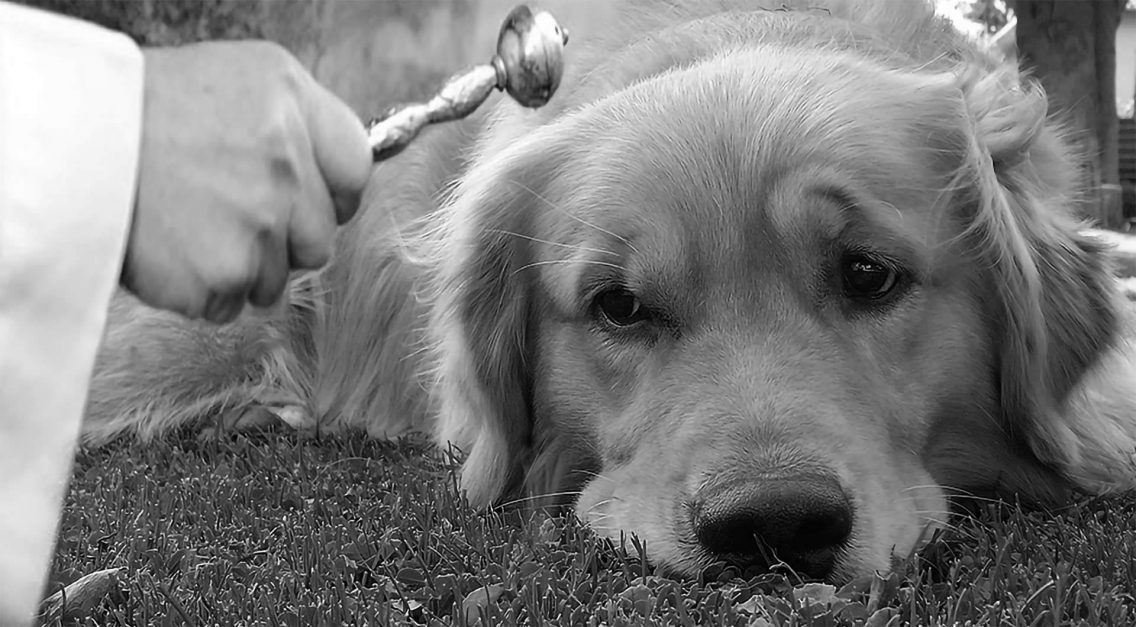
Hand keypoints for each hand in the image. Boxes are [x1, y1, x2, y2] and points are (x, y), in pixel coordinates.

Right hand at [122, 40, 370, 322]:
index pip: (356, 172)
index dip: (333, 194)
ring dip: (242, 267)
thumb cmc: (152, 108)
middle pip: (320, 239)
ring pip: (276, 280)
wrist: (73, 145)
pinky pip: (232, 304)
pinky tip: (175, 251)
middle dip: (283, 238)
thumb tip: (341, 181)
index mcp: (295, 107)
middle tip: (231, 213)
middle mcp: (288, 167)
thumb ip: (305, 125)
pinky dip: (205, 290)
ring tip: (193, 227)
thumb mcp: (245, 80)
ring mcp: (258, 227)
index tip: (306, 198)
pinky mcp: (222, 277)